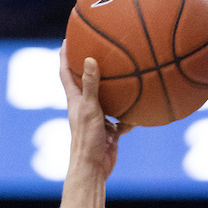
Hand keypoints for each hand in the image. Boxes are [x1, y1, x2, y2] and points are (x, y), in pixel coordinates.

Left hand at [60, 42, 132, 178]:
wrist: (94, 168)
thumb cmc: (87, 139)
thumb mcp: (90, 109)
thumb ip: (91, 85)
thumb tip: (89, 59)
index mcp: (76, 100)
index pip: (66, 73)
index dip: (65, 56)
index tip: (67, 39)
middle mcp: (86, 108)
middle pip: (87, 83)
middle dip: (90, 67)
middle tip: (99, 49)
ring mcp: (99, 120)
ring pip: (108, 100)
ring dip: (115, 90)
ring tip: (126, 75)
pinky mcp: (110, 132)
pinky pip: (123, 120)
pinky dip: (132, 115)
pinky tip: (143, 109)